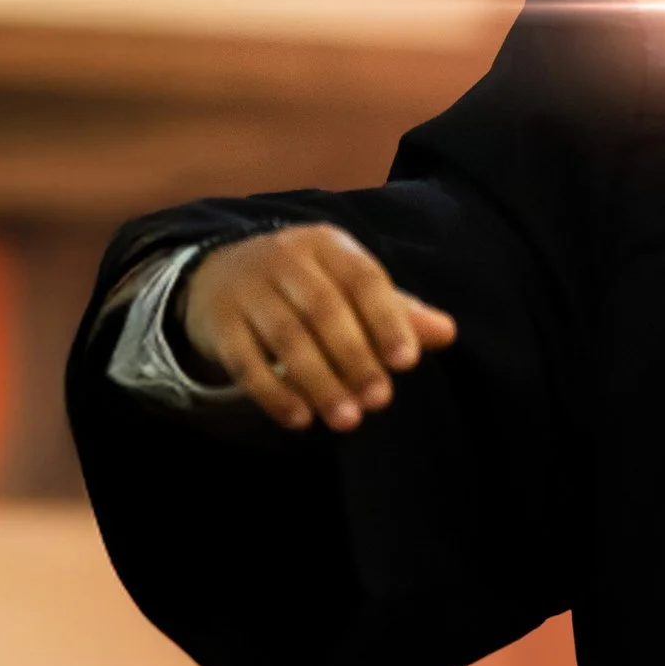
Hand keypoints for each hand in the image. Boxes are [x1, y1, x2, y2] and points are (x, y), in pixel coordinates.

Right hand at [180, 224, 455, 434]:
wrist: (217, 276)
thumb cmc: (304, 285)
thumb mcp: (348, 286)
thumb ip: (396, 310)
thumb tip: (448, 333)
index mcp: (327, 245)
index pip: (363, 278)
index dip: (387, 320)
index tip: (407, 363)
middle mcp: (285, 258)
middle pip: (323, 310)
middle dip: (355, 358)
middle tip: (379, 401)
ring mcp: (246, 289)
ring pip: (286, 337)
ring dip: (319, 382)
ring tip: (346, 420)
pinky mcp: (216, 323)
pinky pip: (246, 361)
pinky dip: (273, 393)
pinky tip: (299, 419)